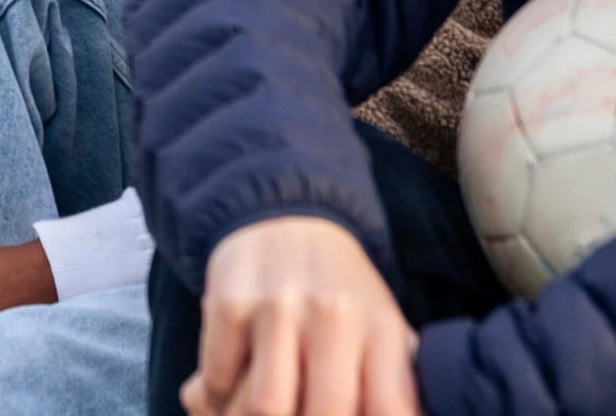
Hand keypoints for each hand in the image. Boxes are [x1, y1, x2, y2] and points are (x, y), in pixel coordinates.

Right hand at [184, 217, 418, 415]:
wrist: (287, 218)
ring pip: (264, 406)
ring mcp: (276, 307)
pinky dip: (220, 403)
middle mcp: (331, 314)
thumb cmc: (343, 296)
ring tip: (263, 415)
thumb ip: (397, 390)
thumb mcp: (384, 332)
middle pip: (324, 414)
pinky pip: (218, 381)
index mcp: (380, 329)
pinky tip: (231, 397)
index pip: (390, 411)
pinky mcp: (227, 303)